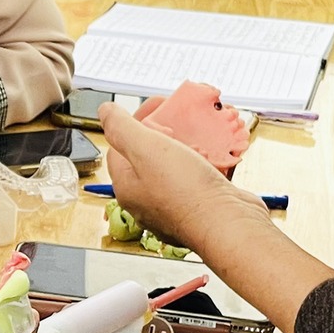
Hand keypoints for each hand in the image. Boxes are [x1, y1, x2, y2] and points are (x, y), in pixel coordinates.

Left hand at [98, 103, 247, 247]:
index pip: (120, 147)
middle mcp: (147, 200)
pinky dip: (207, 162)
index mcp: (127, 187)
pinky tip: (217, 152)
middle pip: (149, 156)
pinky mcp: (200, 207)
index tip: (158, 107)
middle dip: (165, 132)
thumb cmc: (186, 192)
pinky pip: (198, 178)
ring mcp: (174, 206)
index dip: (136, 122)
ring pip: (176, 167)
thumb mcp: (147, 149)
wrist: (228, 225)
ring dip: (188, 146)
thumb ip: (121, 127)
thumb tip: (105, 111)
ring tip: (201, 133)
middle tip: (181, 119)